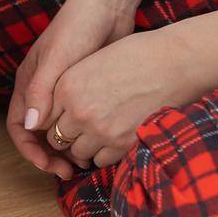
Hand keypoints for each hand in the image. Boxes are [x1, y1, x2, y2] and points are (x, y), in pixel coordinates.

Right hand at [7, 0, 133, 178]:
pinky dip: (82, 136)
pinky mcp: (83, 91)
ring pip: (58, 130)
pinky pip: (77, 121)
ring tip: (85, 163)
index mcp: (28, 84)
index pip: (19, 128)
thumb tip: (32, 127)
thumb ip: (42, 92)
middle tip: (69, 172)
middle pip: (37, 134)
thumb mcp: (57, 60)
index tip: (48, 166)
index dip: (29, 150)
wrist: (107, 8)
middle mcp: (41, 91)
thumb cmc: (77, 29)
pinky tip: (98, 144)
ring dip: (66, 149)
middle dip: (49, 155)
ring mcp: (62, 91)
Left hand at [43, 25, 217, 170]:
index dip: (54, 119)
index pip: (45, 117)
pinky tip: (113, 138)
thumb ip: (67, 88)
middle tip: (81, 128)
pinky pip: (101, 160)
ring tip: (99, 132)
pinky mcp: (122, 144)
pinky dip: (104, 153)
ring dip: (85, 146)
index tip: (64, 118)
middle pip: (57, 138)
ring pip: (78, 152)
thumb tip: (54, 111)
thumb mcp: (90, 64)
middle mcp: (78, 111)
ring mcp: (100, 130)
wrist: (172, 63)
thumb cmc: (134, 56)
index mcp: (66, 87)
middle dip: (67, 136)